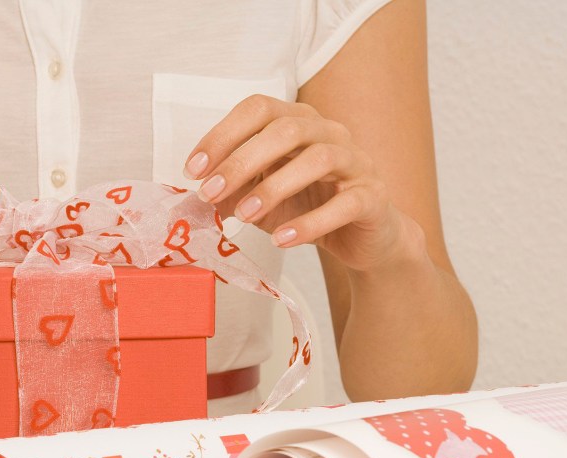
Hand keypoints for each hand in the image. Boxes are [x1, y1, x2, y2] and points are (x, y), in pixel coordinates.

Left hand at [183, 95, 421, 273]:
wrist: (363, 240)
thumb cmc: (309, 208)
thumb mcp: (262, 200)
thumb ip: (233, 193)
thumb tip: (194, 198)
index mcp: (299, 122)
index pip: (258, 109)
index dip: (222, 135)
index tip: (193, 169)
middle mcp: (330, 132)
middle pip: (285, 130)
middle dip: (241, 162)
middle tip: (210, 193)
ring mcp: (356, 162)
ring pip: (318, 159)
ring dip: (274, 188)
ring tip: (244, 216)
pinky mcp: (372, 197)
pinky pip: (344, 204)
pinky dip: (309, 223)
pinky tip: (282, 239)